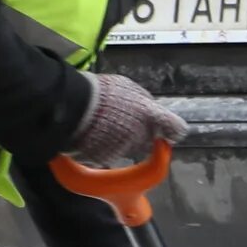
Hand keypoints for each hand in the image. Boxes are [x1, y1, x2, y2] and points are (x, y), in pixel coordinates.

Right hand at [66, 73, 185, 168]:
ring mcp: (124, 148)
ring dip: (122, 140)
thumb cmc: (101, 92)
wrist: (70, 104)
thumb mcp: (129, 89)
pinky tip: (92, 134)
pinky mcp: (106, 157)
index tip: (168, 132)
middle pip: (148, 140)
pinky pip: (110, 153)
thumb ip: (144, 102)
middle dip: (140, 133)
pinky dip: (104, 146)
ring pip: (130, 147)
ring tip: (103, 125)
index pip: (176, 128)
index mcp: (151, 114)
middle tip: (122, 121)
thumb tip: (153, 110)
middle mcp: (142, 134)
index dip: (173, 131)